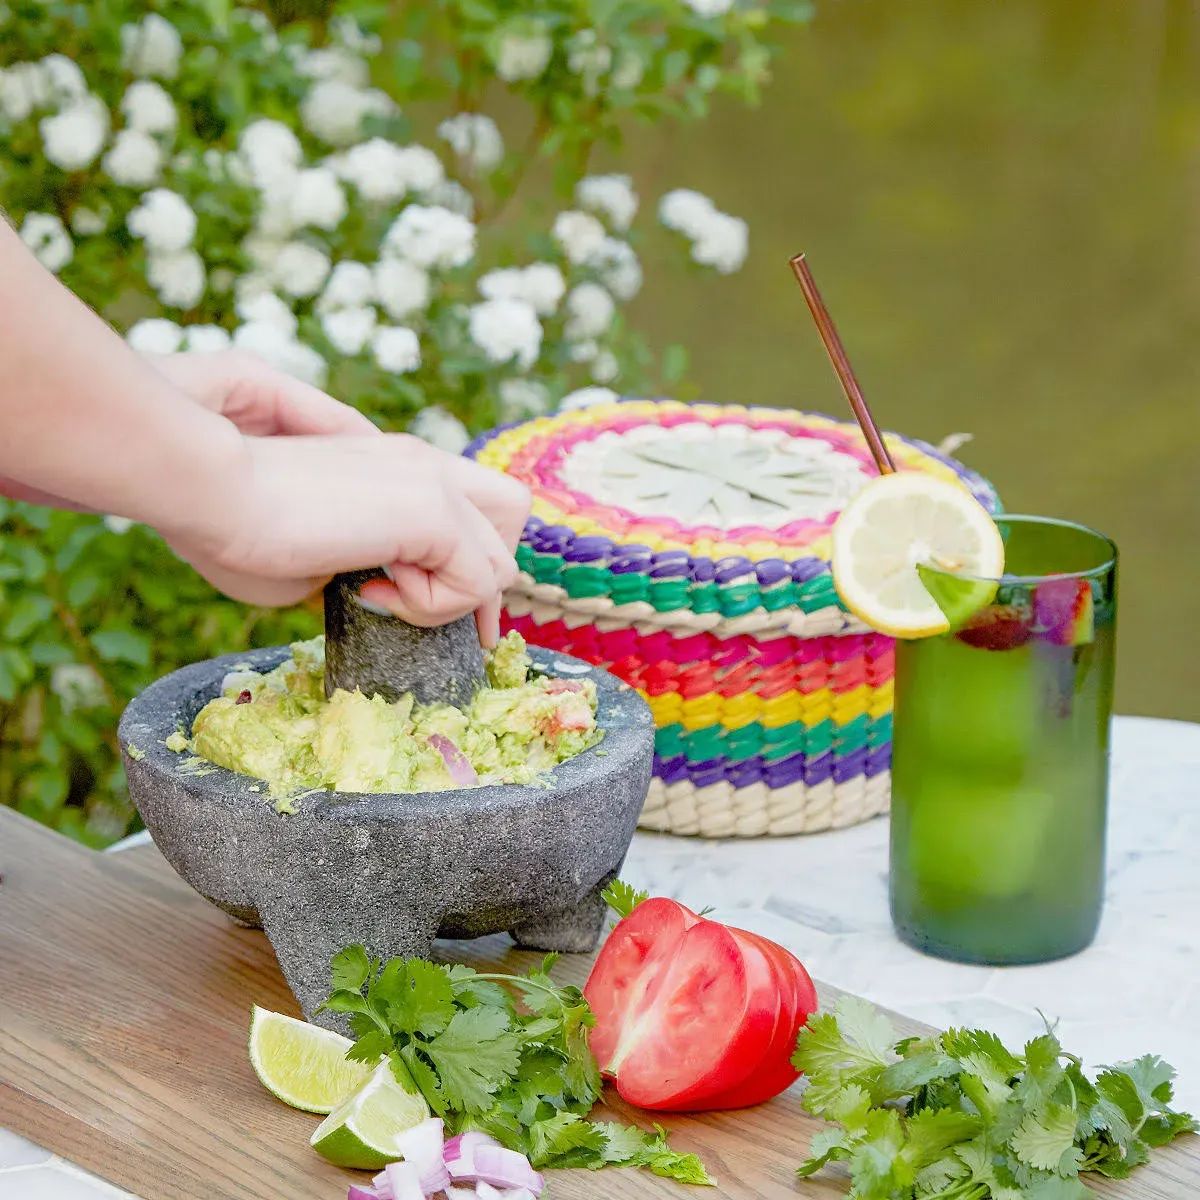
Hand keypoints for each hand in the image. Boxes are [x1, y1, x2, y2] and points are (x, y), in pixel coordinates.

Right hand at [150, 351, 529, 645]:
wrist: (204, 489)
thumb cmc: (232, 524)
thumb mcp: (307, 556)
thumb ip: (352, 568)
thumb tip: (372, 590)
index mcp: (397, 465)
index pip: (476, 506)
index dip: (463, 561)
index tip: (414, 608)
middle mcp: (425, 463)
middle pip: (512, 512)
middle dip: (482, 577)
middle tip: (427, 615)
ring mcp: (433, 481)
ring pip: (502, 558)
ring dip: (451, 600)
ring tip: (381, 599)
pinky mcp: (431, 509)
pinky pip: (477, 583)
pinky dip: (432, 609)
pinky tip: (370, 595)